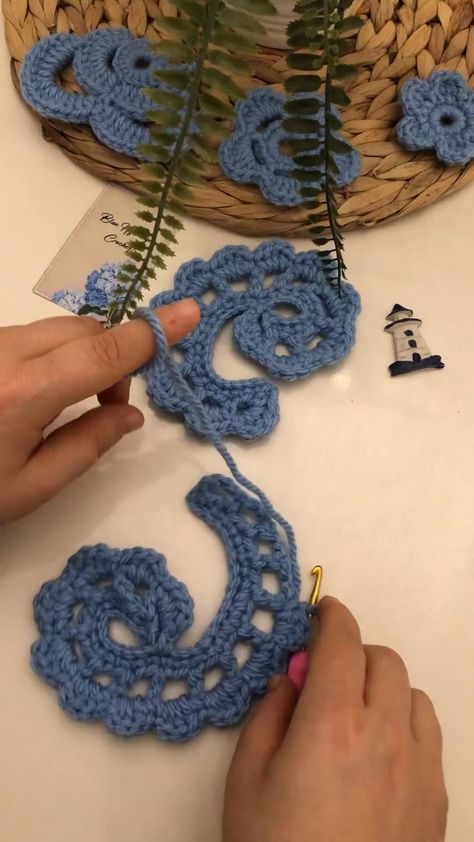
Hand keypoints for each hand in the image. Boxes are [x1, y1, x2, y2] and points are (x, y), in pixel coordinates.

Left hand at [0, 300, 199, 522]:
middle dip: (113, 356)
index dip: (152, 334)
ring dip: (79, 356)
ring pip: (55, 330)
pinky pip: (27, 336)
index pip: (105, 354)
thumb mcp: (30, 487)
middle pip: (84, 330)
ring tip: (61, 407)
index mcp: (24, 394)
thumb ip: (88, 446)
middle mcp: (4, 355)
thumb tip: (130, 414)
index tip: (190, 311)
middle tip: (108, 405)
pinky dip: (49, 356)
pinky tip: (27, 396)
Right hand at [224, 597, 446, 841]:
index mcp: (332, 722)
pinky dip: (406, 722)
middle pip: (382, 660)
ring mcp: (419, 766)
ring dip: (383, 687)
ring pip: (412, 693)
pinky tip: (381, 751)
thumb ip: (268, 715)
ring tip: (355, 714)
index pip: (341, 642)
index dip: (331, 616)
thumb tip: (291, 677)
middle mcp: (385, 734)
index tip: (321, 612)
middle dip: (352, 652)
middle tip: (325, 674)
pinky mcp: (437, 798)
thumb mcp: (247, 781)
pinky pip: (429, 734)